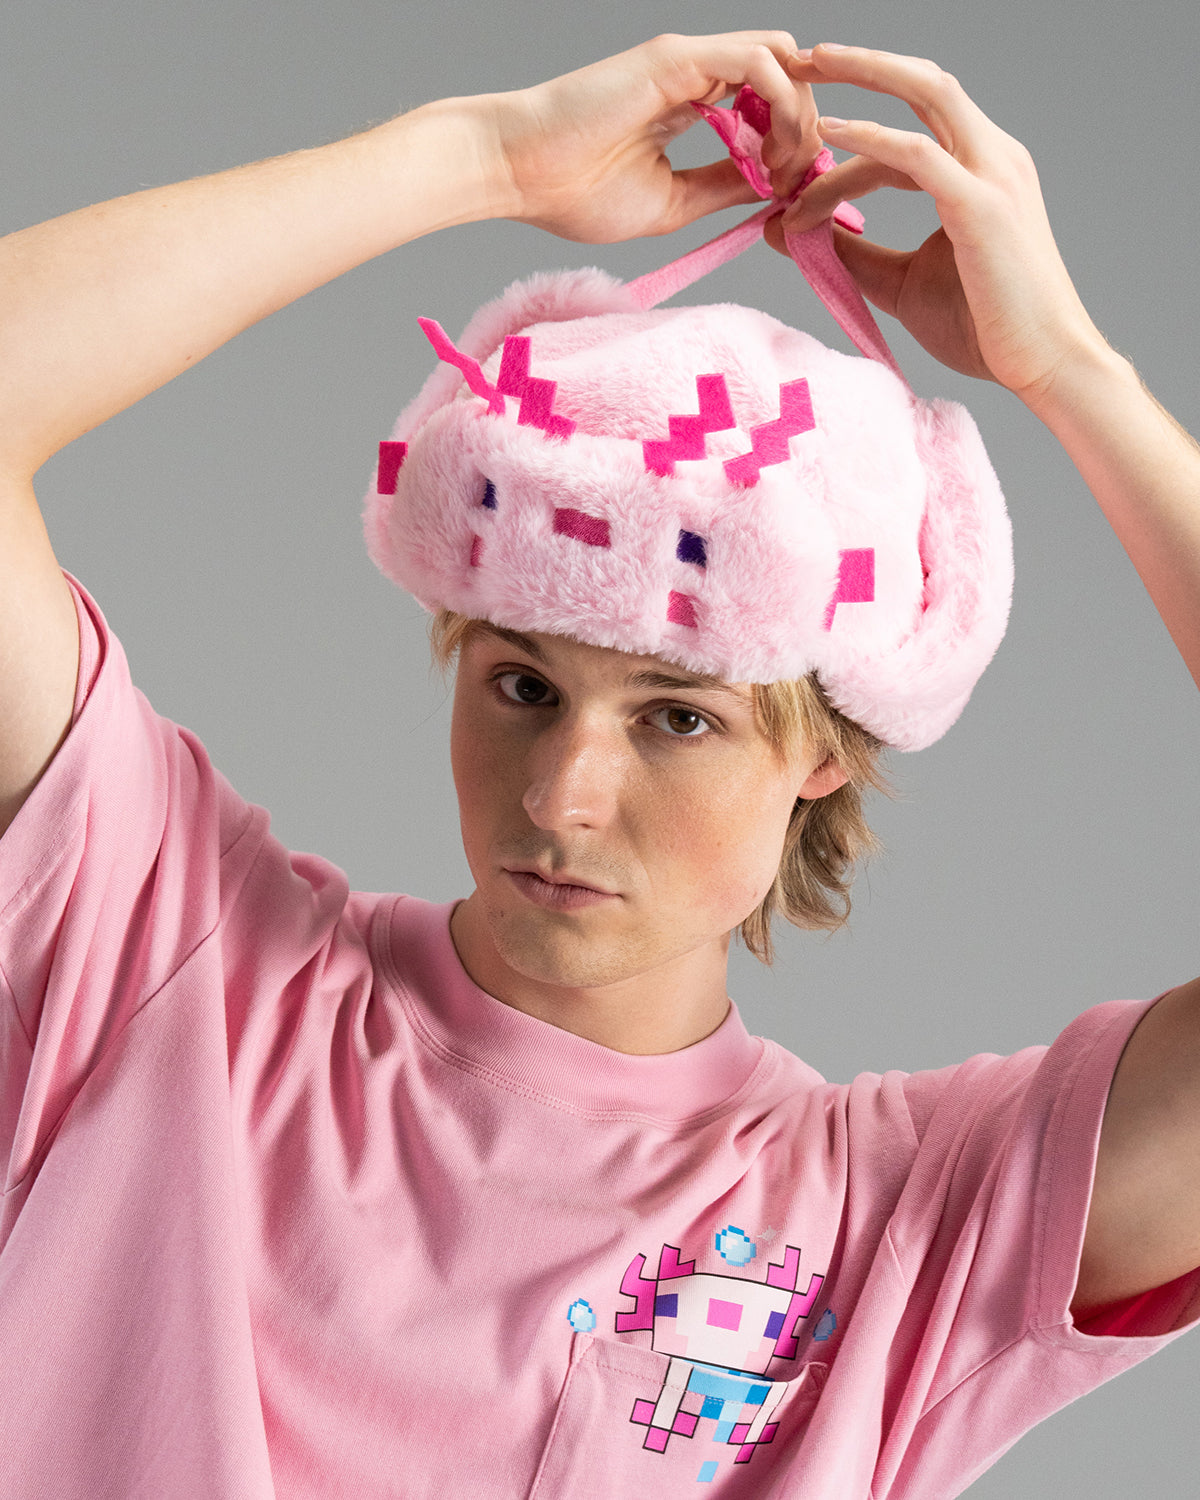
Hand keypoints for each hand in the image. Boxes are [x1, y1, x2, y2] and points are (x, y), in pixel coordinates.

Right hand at [477, 32, 821, 242]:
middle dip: (808, 130)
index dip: (795, 145)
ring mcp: (689, 60)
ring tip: (784, 169)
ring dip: (800, 115)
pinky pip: (758, 60)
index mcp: (691, 103)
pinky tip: (771, 150)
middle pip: (787, 77)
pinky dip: (782, 102)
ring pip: (783, 60)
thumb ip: (724, 187)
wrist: (519, 172)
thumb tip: (773, 187)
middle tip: (797, 183)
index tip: (793, 194)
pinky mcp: (678, 58)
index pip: (768, 104)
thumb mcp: (672, 203)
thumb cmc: (574, 192)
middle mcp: (696, 73)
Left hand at [763, 44, 1106, 400]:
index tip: (794, 163)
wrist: (1044, 365)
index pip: (909, 129)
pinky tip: (832, 133)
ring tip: (806, 69)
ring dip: (864, 75)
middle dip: (861, 62)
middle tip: (798, 59)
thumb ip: (850, 253)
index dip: (850, 137)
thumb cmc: (983, 327)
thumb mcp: (899, 283)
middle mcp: (991, 157)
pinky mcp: (983, 206)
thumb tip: (784, 231)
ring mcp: (992, 175)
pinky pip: (920, 155)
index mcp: (979, 170)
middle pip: (924, 82)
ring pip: (927, 95)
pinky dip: (873, 138)